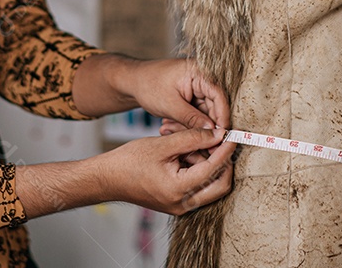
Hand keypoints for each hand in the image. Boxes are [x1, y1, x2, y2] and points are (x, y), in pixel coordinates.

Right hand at [96, 127, 234, 214]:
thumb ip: (192, 138)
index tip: (233, 136)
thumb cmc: (129, 161)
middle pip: (220, 185)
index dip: (226, 151)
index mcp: (179, 190)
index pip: (214, 169)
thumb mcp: (163, 145)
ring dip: (207, 163)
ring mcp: (180, 206)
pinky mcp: (177, 202)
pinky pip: (197, 187)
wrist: (107, 178)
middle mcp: (183, 204)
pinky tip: (183, 151)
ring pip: (209, 185)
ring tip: (190, 142)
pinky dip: (196, 169)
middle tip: (222, 141)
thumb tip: (217, 134)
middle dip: (223, 162)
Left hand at [126, 58, 229, 132]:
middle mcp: (201, 78)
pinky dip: (188, 123)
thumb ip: (192, 118)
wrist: (132, 81)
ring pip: (205, 112)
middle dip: (208, 125)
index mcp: (198, 72)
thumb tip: (212, 131)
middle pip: (215, 105)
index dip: (222, 115)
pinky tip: (170, 127)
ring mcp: (197, 87)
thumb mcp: (170, 105)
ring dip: (194, 126)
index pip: (218, 94)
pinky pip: (196, 113)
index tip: (221, 134)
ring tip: (172, 130)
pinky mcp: (191, 96)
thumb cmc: (148, 86)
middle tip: (205, 145)